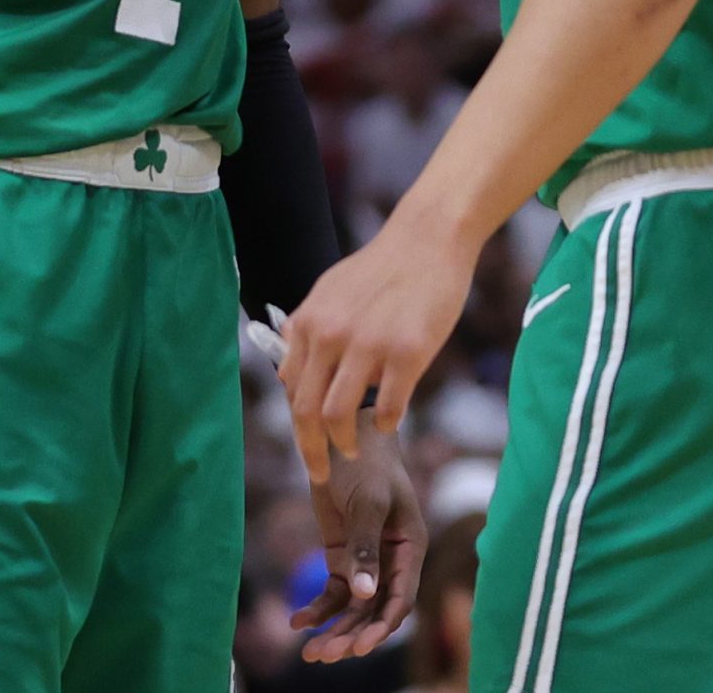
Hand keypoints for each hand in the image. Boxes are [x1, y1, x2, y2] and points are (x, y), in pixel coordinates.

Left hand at [279, 212, 477, 480]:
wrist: (427, 239)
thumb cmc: (381, 268)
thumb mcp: (329, 290)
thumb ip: (305, 330)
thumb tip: (286, 371)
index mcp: (310, 323)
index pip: (291, 390)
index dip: (297, 427)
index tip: (308, 446)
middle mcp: (332, 336)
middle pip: (306, 411)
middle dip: (311, 451)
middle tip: (322, 473)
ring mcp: (370, 345)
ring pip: (340, 416)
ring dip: (346, 443)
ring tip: (355, 450)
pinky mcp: (407, 352)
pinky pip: (390, 407)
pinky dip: (388, 423)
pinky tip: (391, 423)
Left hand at [293, 419, 426, 662]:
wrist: (342, 435)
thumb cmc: (366, 462)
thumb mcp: (368, 502)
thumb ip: (365, 547)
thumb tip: (366, 595)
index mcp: (410, 548)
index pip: (401, 599)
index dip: (382, 628)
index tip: (359, 649)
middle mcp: (391, 560)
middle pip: (374, 611)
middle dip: (350, 636)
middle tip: (324, 656)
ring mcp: (366, 561)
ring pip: (353, 608)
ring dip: (333, 630)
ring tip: (309, 654)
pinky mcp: (342, 556)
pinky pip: (332, 592)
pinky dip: (316, 609)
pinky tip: (297, 623)